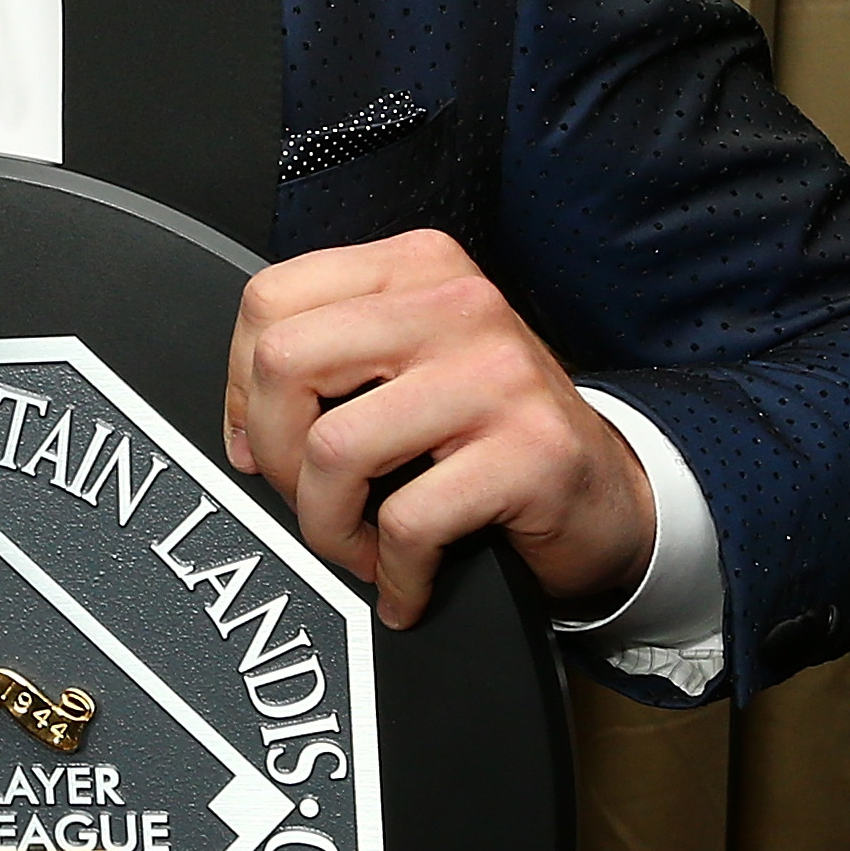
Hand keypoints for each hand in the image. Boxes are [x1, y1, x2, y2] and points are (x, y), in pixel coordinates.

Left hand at [222, 228, 653, 625]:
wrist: (609, 494)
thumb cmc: (490, 434)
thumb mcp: (410, 366)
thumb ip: (331, 362)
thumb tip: (241, 426)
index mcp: (416, 268)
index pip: (270, 301)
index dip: (240, 385)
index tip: (262, 440)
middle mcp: (457, 305)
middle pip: (285, 364)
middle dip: (274, 456)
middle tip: (309, 501)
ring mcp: (498, 375)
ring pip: (334, 448)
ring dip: (327, 527)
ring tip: (357, 548)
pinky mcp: (531, 452)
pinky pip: (408, 521)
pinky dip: (392, 573)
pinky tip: (405, 582)